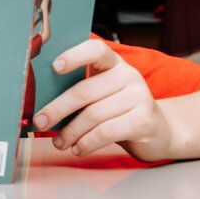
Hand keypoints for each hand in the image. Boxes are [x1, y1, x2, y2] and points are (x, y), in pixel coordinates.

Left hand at [32, 39, 172, 160]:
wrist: (159, 132)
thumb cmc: (120, 111)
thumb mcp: (103, 93)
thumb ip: (82, 90)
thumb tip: (42, 104)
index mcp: (114, 63)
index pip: (95, 50)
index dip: (74, 56)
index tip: (54, 67)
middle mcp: (128, 76)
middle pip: (84, 91)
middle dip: (57, 109)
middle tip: (40, 122)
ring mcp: (139, 97)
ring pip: (93, 115)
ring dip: (71, 132)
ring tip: (59, 142)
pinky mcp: (144, 121)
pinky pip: (106, 132)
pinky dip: (87, 143)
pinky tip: (78, 149)